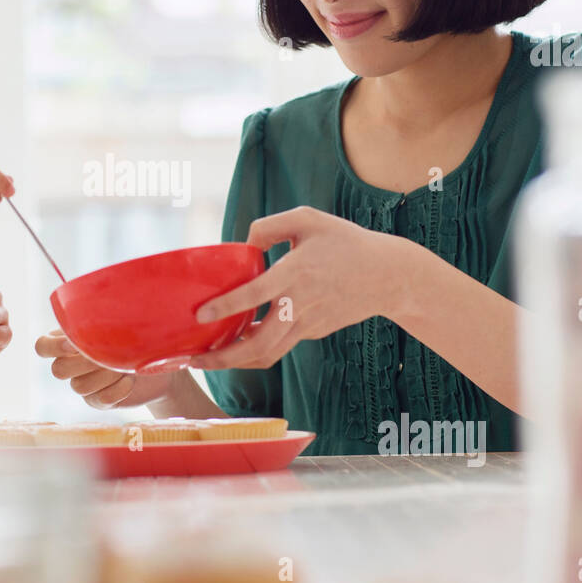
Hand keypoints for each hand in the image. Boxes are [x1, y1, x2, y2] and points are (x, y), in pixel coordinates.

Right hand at [34, 329, 176, 408]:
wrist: (157, 364)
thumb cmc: (137, 335)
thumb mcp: (122, 322)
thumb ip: (105, 316)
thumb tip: (103, 306)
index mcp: (69, 340)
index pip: (42, 346)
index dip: (52, 347)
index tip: (75, 343)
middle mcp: (72, 364)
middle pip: (57, 371)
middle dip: (84, 363)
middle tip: (108, 355)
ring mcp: (84, 383)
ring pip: (78, 387)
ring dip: (105, 376)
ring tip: (126, 367)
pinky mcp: (99, 401)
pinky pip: (98, 400)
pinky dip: (116, 391)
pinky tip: (130, 381)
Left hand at [187, 205, 412, 369]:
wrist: (387, 276)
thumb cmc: (346, 242)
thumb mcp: (309, 219)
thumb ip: (271, 226)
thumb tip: (244, 243)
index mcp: (296, 273)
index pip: (254, 295)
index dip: (226, 307)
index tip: (200, 315)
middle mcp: (300, 305)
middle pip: (258, 345)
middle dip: (223, 358)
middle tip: (194, 360)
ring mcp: (308, 324)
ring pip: (268, 355)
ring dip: (236, 362)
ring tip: (208, 361)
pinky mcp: (313, 332)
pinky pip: (280, 344)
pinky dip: (256, 348)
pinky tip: (237, 342)